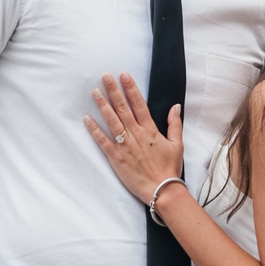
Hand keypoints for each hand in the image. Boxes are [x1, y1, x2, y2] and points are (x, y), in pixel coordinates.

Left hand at [84, 73, 183, 207]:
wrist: (162, 190)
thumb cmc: (170, 169)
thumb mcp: (177, 144)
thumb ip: (175, 124)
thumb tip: (176, 106)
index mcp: (150, 130)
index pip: (139, 104)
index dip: (130, 88)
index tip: (124, 75)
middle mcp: (136, 134)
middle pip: (123, 108)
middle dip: (113, 90)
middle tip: (105, 76)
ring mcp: (125, 145)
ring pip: (111, 121)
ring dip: (103, 105)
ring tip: (95, 91)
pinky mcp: (116, 157)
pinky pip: (103, 141)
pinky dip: (94, 129)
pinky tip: (87, 118)